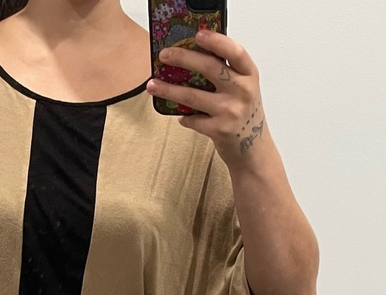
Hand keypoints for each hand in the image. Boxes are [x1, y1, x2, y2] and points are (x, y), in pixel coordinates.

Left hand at [146, 30, 266, 168]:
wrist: (253, 150)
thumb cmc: (244, 115)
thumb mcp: (243, 90)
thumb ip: (226, 74)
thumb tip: (189, 59)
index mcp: (249, 76)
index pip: (234, 51)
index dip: (216, 41)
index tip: (197, 34)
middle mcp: (243, 91)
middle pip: (209, 68)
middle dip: (183, 58)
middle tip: (164, 55)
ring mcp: (231, 111)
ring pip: (192, 95)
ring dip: (169, 89)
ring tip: (152, 85)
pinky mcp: (219, 130)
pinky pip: (191, 120)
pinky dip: (183, 117)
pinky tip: (179, 116)